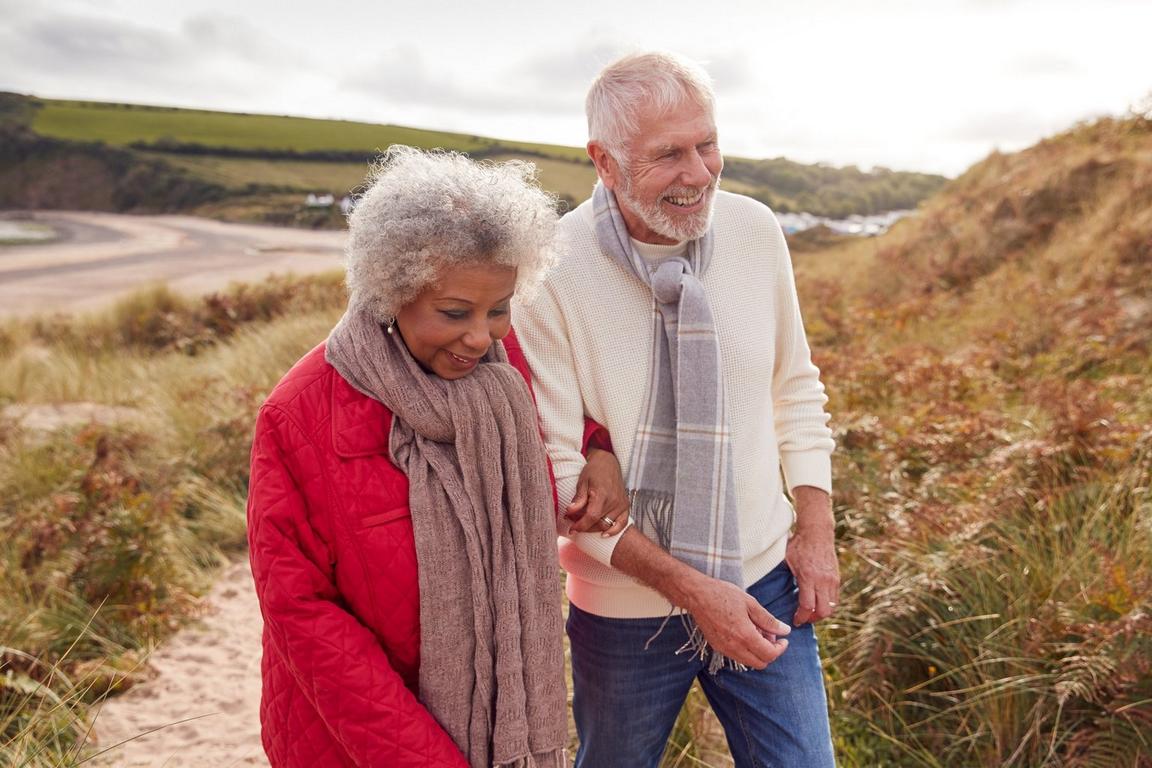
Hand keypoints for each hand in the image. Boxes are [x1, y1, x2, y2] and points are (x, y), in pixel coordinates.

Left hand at [566, 447, 629, 536]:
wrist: (608, 463)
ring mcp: (621, 504)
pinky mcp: (625, 506)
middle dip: (584, 527)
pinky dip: (614, 530)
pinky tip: (604, 535)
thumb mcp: (582, 482)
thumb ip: (578, 499)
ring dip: (594, 528)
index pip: (591, 516)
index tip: (571, 529)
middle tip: (573, 523)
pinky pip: (622, 523)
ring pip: (607, 525)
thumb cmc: (594, 471)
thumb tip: (569, 512)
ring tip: (583, 524)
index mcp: (602, 494)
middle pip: (598, 523)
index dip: (580, 525)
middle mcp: (614, 501)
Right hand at [681, 575, 790, 669]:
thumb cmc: (723, 594)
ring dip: (757, 652)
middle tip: (770, 635)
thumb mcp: (750, 603)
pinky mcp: (716, 646)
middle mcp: (734, 647)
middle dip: (769, 652)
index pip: (769, 654)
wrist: (697, 595)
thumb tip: (785, 631)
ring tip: (756, 631)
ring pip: (748, 661)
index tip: (783, 640)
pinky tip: (744, 632)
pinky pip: (736, 656)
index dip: (780, 649)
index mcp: (745, 635)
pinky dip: (745, 650)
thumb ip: (768, 620)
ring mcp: (724, 648)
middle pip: (760, 663)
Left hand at [786, 486, 839, 625]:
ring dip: (821, 613)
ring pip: (831, 608)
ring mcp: (832, 580)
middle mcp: (823, 581)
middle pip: (822, 612)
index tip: (795, 621)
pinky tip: (817, 602)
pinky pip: (835, 599)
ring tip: (810, 613)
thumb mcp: (787, 560)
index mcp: (808, 577)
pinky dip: (827, 604)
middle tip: (803, 619)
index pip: (807, 606)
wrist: (817, 532)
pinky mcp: (837, 578)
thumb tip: (772, 590)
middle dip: (812, 619)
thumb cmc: (799, 545)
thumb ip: (784, 577)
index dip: (801, 617)